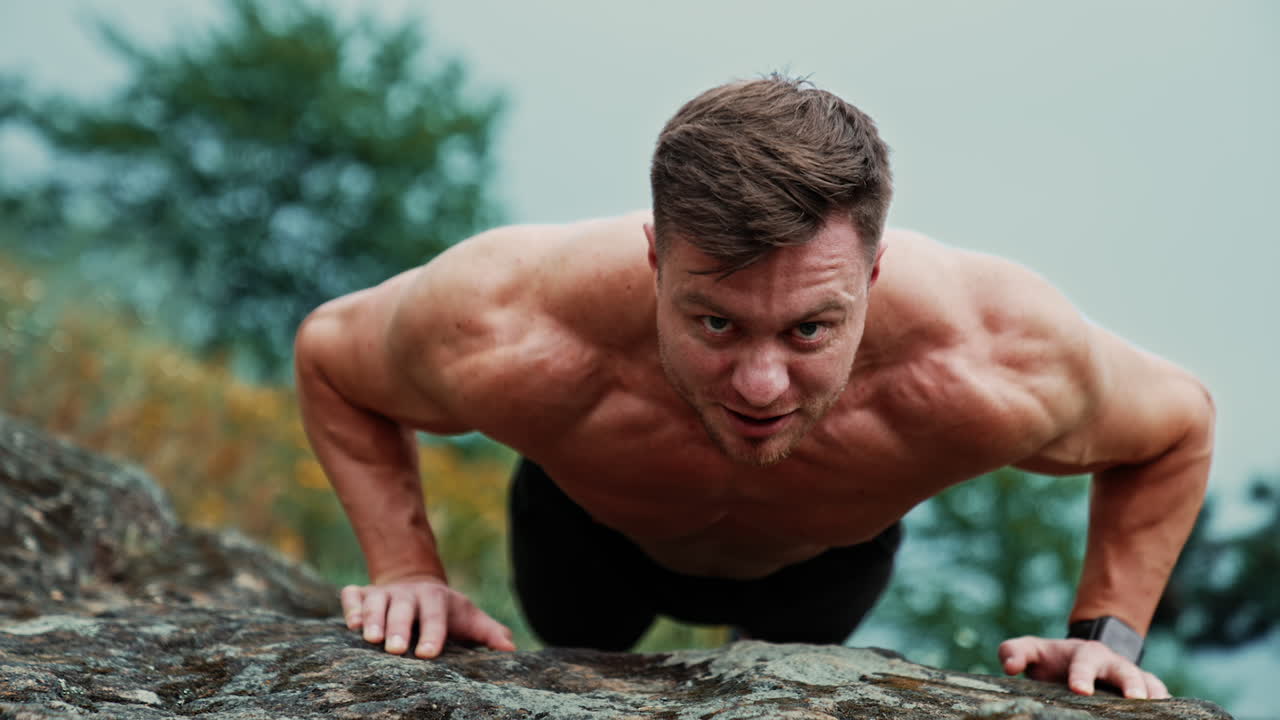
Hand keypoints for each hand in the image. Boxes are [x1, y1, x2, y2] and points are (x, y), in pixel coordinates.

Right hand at [340, 574, 515, 657]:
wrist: (416, 582)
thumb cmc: (445, 610)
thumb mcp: (468, 617)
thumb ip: (489, 632)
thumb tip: (511, 648)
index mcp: (436, 598)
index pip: (436, 614)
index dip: (433, 633)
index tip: (428, 654)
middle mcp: (408, 594)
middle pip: (403, 607)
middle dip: (398, 626)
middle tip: (394, 648)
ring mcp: (384, 593)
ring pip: (376, 601)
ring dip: (372, 617)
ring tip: (370, 638)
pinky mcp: (363, 594)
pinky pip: (353, 596)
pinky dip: (350, 606)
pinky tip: (351, 623)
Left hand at [998, 636, 1168, 699]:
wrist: (1082, 657)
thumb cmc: (1053, 659)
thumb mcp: (1032, 651)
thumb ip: (1014, 652)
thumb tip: (1009, 666)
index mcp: (1085, 654)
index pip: (1084, 662)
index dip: (1082, 674)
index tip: (1079, 689)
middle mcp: (1112, 664)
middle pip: (1125, 671)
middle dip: (1129, 683)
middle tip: (1133, 699)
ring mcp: (1131, 676)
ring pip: (1148, 682)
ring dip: (1153, 694)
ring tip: (1155, 708)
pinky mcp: (1144, 690)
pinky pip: (1160, 694)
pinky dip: (1166, 702)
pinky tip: (1169, 714)